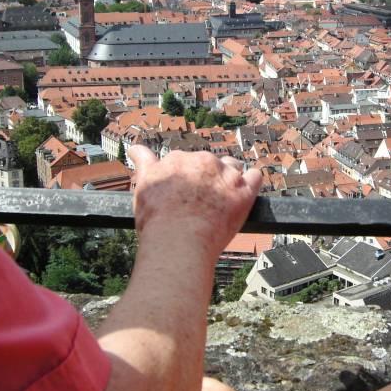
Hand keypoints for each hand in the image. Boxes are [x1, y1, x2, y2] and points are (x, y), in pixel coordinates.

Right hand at [127, 146, 261, 259]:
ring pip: (232, 167)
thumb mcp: (142, 186)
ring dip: (229, 178)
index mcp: (179, 159)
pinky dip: (252, 182)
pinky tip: (245, 193)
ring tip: (223, 199)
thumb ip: (143, 163)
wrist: (178, 242)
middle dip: (207, 178)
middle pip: (209, 164)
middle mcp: (203, 161)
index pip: (185, 162)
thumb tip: (135, 148)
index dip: (185, 179)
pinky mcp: (244, 191)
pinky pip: (255, 177)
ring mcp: (225, 175)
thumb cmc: (157, 219)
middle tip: (201, 203)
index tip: (184, 195)